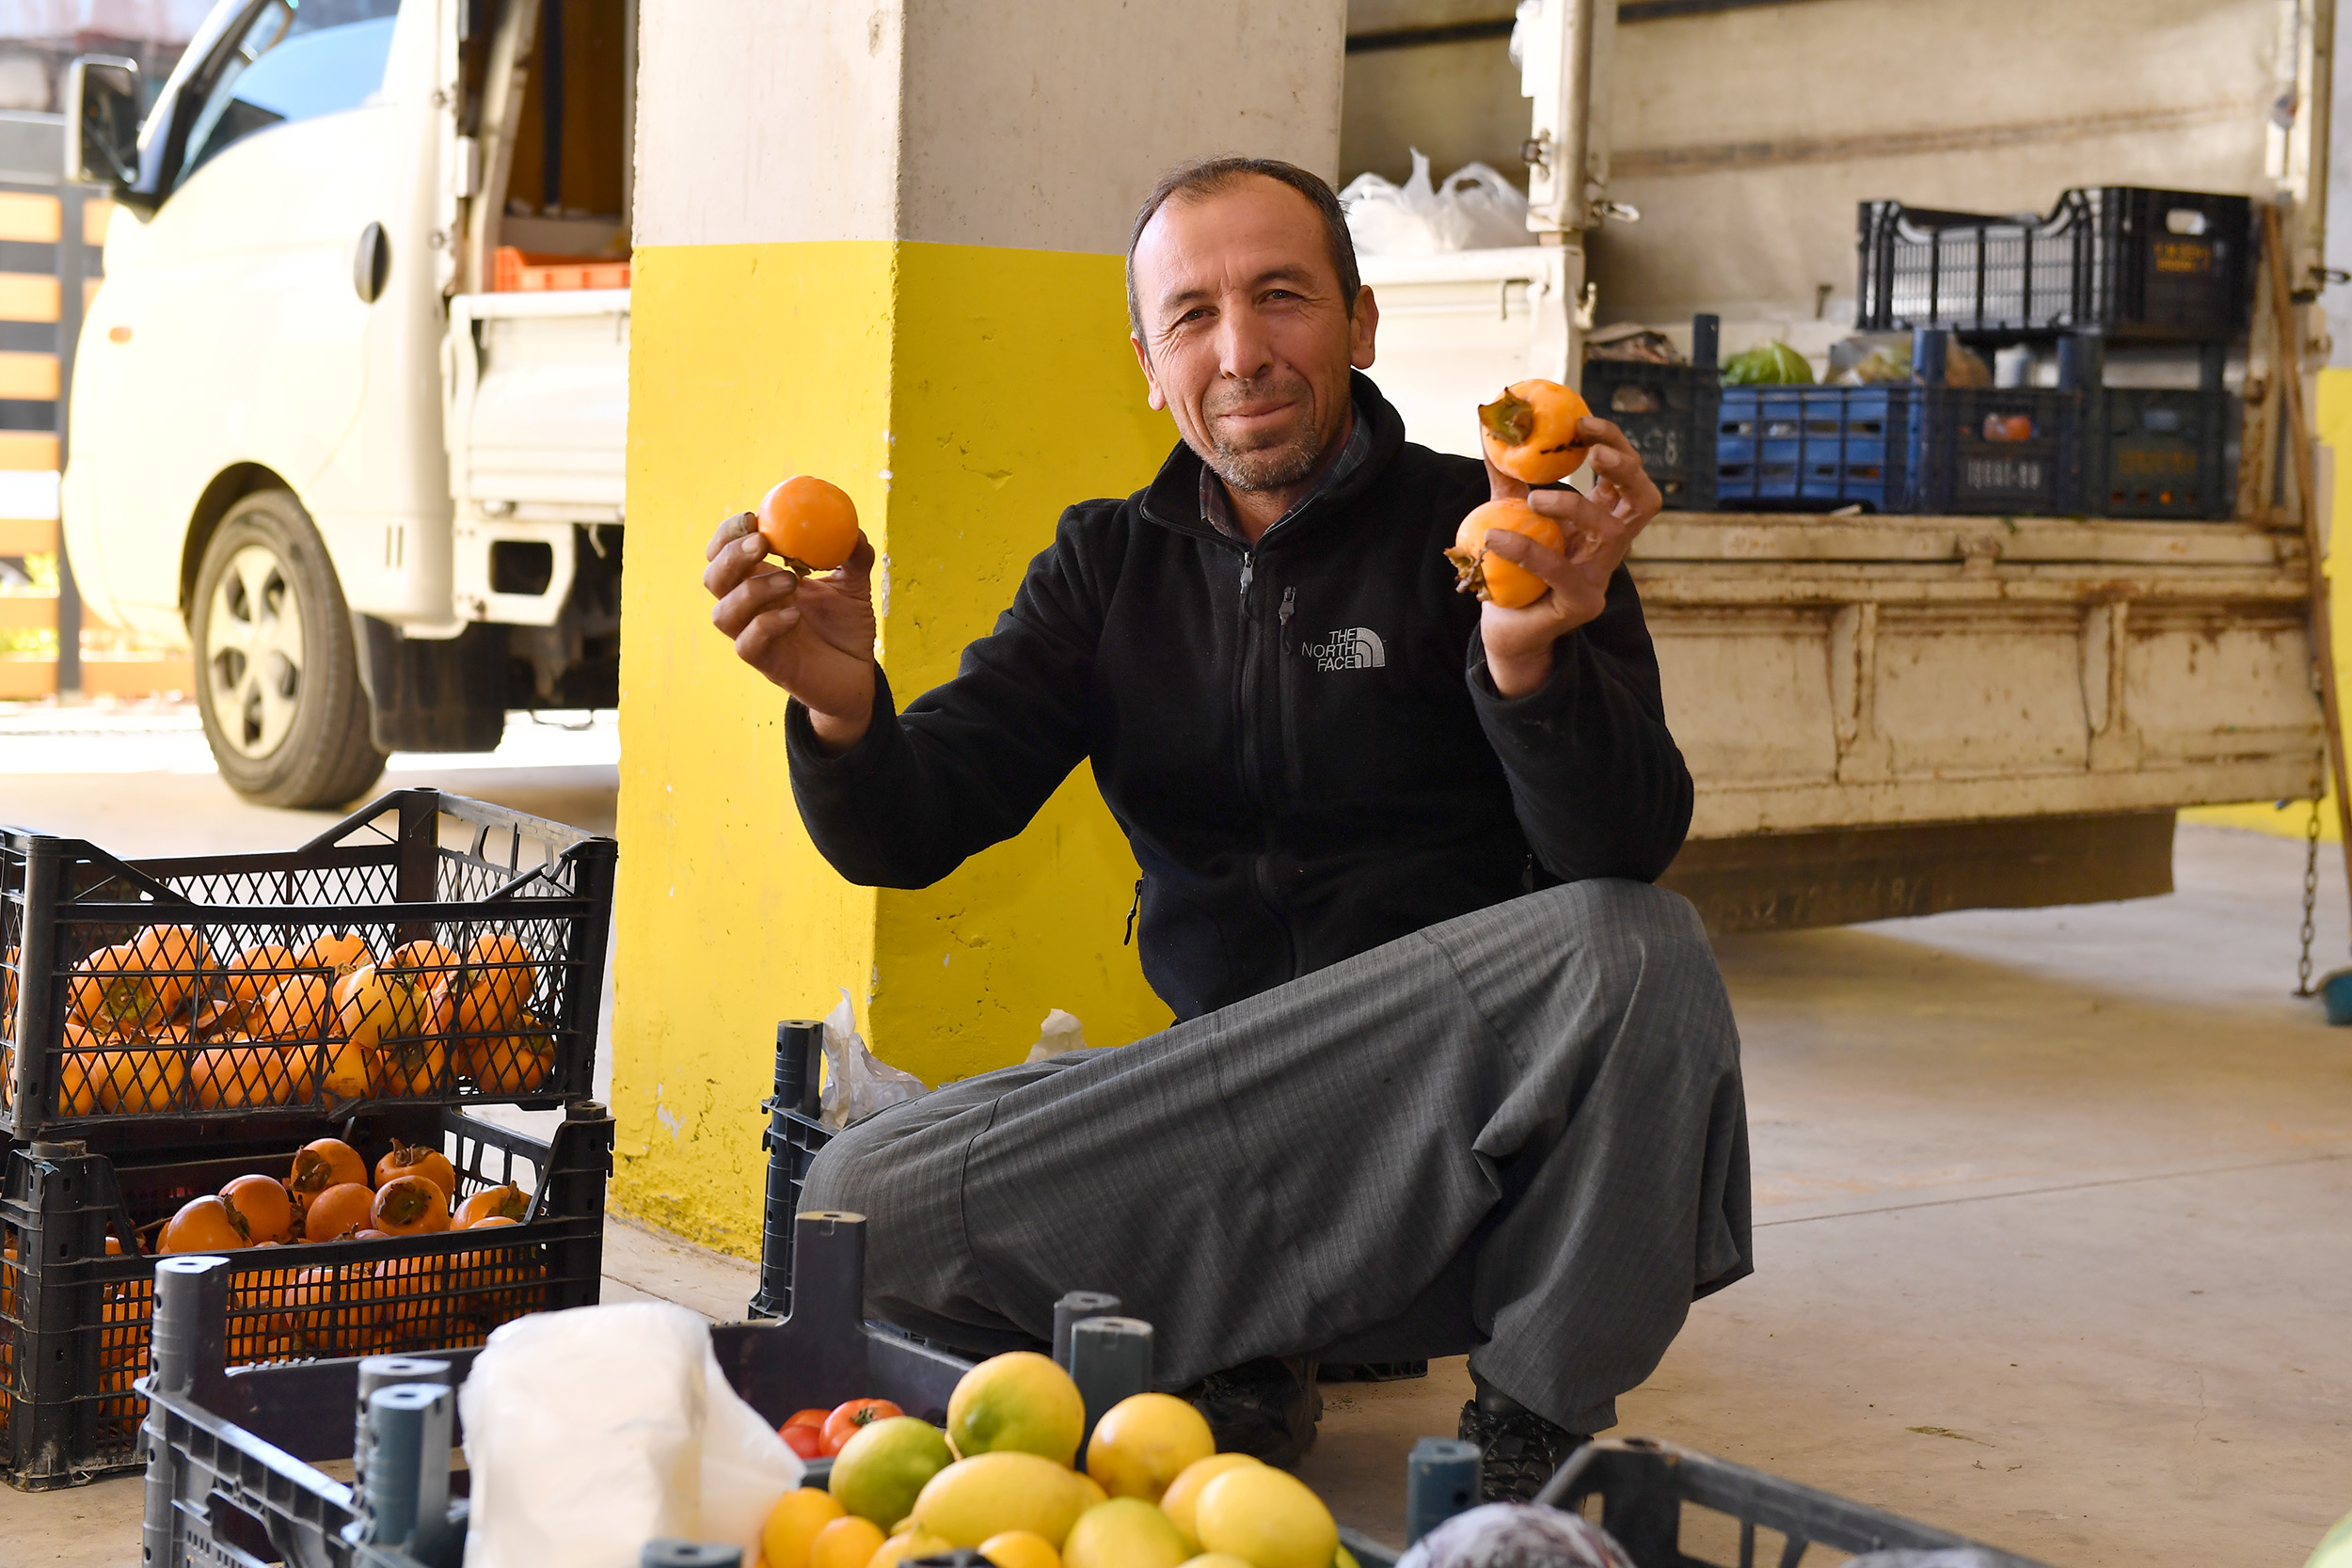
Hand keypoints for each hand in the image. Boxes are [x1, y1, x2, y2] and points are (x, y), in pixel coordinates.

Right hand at [704, 511, 878, 750]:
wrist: (858, 673)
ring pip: (723, 613)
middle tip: (760, 542)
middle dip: (730, 556)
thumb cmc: (847, 626)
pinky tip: (795, 616)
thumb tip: (852, 525)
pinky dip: (766, 625)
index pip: (724, 553)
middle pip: (714, 578)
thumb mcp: (855, 584)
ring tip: (791, 581)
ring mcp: (754, 636)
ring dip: (751, 590)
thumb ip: (854, 554)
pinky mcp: (767, 664)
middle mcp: (750, 608)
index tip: (752, 517)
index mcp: (761, 580)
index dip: (728, 533)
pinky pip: (748, 644)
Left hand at [1477, 416, 1661, 696]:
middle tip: (1593, 449)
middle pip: (1645, 500)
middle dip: (1626, 468)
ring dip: (1575, 505)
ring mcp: (1600, 576)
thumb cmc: (1513, 571)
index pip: (1625, 476)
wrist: (1504, 632)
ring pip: (1612, 533)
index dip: (1614, 444)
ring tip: (1534, 497)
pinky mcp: (1580, 603)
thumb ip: (1506, 477)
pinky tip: (1495, 538)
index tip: (1583, 421)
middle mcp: (1611, 546)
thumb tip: (1488, 426)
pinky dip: (1527, 549)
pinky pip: (1559, 571)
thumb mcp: (1510, 515)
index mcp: (1601, 519)